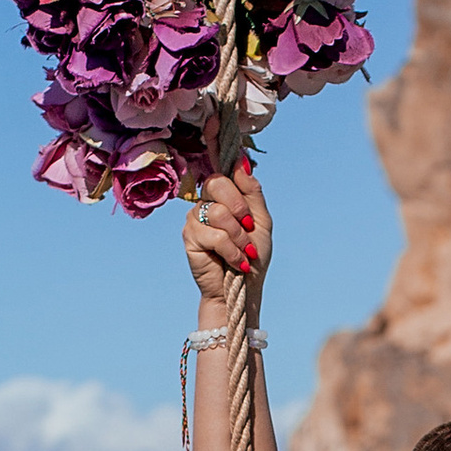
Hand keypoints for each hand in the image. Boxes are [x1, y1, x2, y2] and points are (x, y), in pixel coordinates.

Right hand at [182, 163, 273, 315]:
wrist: (244, 289)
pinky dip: (231, 250)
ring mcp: (195, 218)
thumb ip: (252, 192)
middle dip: (239, 206)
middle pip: (216, 182)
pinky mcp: (189, 237)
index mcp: (224, 195)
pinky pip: (213, 235)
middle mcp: (206, 202)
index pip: (225, 170)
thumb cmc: (253, 255)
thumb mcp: (261, 221)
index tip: (233, 169)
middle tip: (248, 226)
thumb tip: (241, 161)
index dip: (232, 170)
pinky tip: (236, 262)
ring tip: (244, 251)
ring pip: (217, 212)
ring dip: (238, 236)